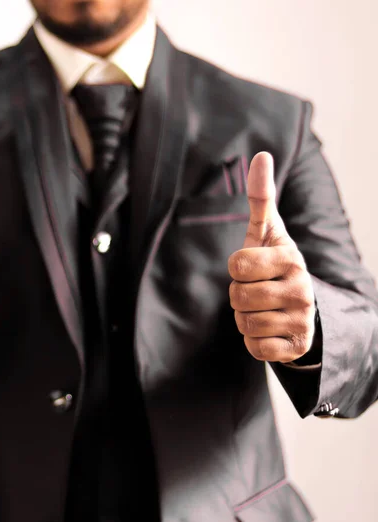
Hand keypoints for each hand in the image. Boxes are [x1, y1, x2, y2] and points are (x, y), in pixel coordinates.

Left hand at [228, 152, 314, 362]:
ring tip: (263, 309)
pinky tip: (270, 330)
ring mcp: (301, 320)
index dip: (236, 268)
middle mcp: (302, 288)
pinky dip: (254, 342)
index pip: (236, 265)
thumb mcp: (268, 232)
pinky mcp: (296, 347)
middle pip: (237, 296)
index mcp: (291, 258)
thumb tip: (261, 155)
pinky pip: (255, 348)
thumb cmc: (275, 265)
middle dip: (238, 295)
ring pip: (243, 323)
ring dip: (245, 318)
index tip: (253, 268)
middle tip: (257, 291)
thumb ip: (261, 197)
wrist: (303, 308)